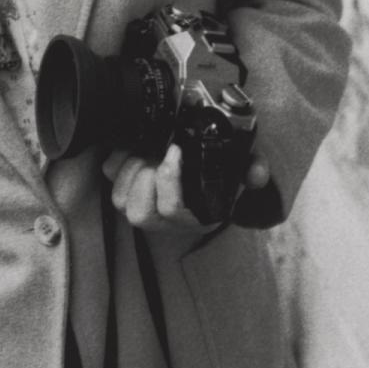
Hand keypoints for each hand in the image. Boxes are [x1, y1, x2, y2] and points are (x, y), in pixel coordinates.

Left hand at [102, 145, 270, 233]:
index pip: (171, 211)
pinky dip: (116, 161)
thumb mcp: (242, 171)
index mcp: (193, 216)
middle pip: (138, 212)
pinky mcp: (128, 189)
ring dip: (128, 170)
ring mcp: (145, 206)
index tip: (175, 151)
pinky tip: (131, 148)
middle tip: (156, 152)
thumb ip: (254, 170)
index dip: (168, 181)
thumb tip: (257, 172)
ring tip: (144, 151)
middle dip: (143, 177)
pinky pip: (110, 179)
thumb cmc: (221, 176)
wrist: (205, 174)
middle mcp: (166, 219)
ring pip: (121, 200)